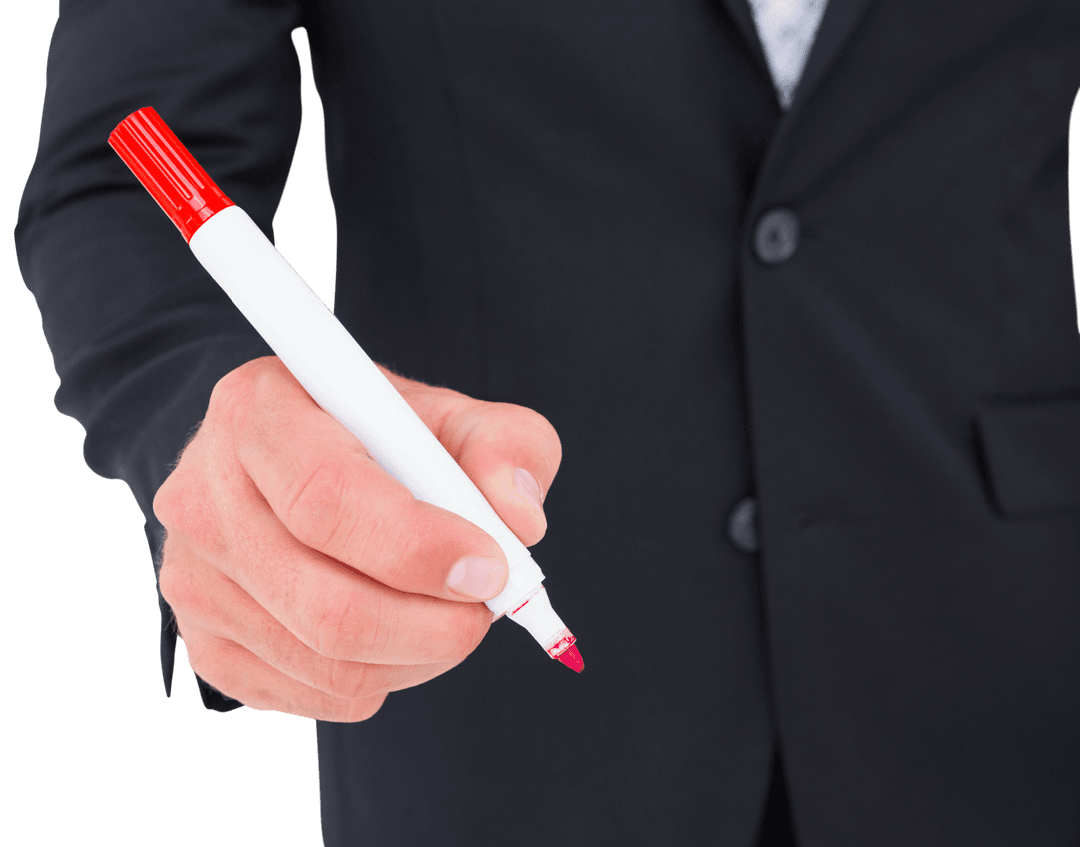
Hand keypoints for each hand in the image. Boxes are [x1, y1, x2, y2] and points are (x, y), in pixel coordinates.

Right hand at [153, 356, 559, 720]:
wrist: (301, 465)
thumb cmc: (381, 437)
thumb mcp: (454, 416)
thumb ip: (504, 447)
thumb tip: (518, 519)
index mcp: (257, 412)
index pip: (327, 498)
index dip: (418, 548)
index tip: (490, 567)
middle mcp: (203, 495)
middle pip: (324, 603)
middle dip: (433, 625)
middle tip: (485, 610)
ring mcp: (191, 577)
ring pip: (325, 661)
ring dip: (417, 655)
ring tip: (447, 615)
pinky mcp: (204, 641)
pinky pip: (313, 695)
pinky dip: (381, 680)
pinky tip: (397, 633)